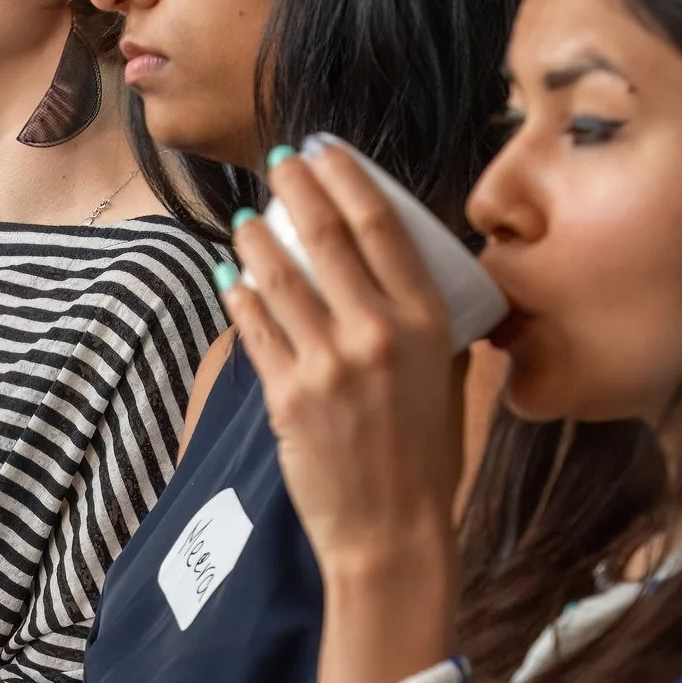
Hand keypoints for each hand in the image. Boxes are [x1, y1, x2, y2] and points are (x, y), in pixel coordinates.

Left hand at [225, 146, 464, 609]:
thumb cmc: (427, 460)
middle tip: (279, 160)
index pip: (382, 225)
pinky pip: (254, 329)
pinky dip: (238, 296)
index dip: (348, 176)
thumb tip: (423, 285)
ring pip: (278, 276)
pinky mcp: (286, 396)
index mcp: (428, 322)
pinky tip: (230, 276)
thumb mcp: (450, 382)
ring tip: (244, 217)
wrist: (391, 533)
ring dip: (255, 237)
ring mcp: (327, 364)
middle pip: (326, 234)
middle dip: (296, 185)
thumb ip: (439, 330)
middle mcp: (378, 333)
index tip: (325, 149)